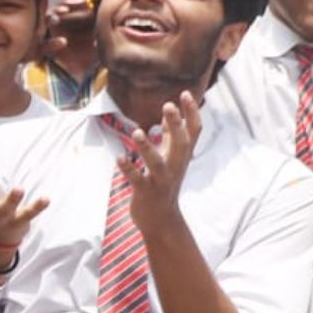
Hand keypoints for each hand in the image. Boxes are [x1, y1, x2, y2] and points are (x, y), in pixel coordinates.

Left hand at [122, 91, 199, 230]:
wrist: (162, 219)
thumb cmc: (164, 183)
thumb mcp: (170, 158)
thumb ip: (169, 135)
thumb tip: (169, 112)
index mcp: (181, 156)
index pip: (194, 132)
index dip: (192, 113)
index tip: (186, 93)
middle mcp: (176, 166)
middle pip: (181, 143)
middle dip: (175, 125)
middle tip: (168, 104)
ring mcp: (162, 180)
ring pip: (157, 163)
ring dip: (147, 148)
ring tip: (137, 132)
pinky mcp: (146, 192)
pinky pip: (137, 180)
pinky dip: (128, 169)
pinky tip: (119, 158)